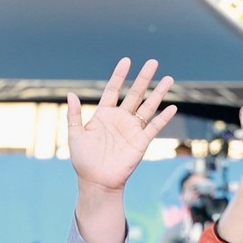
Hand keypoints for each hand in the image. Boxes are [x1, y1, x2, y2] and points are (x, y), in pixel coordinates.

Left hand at [62, 57, 181, 193]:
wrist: (96, 181)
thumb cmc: (83, 160)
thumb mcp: (75, 135)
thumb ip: (73, 115)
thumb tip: (70, 94)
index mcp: (103, 115)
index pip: (113, 90)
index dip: (119, 75)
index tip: (126, 60)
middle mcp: (120, 119)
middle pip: (135, 93)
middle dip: (144, 78)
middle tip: (153, 61)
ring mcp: (132, 129)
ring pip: (148, 106)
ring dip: (159, 93)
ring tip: (169, 78)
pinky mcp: (141, 142)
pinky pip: (154, 127)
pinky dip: (163, 118)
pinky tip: (172, 107)